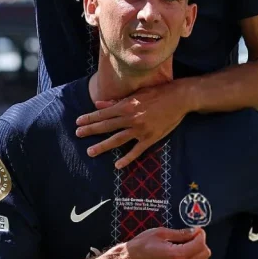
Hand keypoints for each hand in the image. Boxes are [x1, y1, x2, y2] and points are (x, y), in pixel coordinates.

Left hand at [76, 80, 191, 168]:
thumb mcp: (136, 94)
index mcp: (127, 105)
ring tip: (90, 151)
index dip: (90, 118)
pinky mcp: (150, 138)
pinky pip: (136, 151)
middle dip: (90, 130)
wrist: (179, 98)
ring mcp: (140, 130)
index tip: (78, 122)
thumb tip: (99, 104)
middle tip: (78, 135)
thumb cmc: (157, 93)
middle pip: (106, 126)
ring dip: (102, 146)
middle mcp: (131, 118)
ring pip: (117, 140)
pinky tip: (117, 165)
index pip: (103, 113)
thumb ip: (117, 101)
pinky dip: (127, 159)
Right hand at [123, 227, 210, 258]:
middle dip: (201, 242)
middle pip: (204, 254)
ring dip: (198, 249)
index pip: (200, 245)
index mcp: (177, 255)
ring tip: (186, 240)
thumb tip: (194, 230)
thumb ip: (180, 233)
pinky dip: (193, 255)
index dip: (200, 234)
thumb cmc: (143, 244)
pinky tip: (182, 248)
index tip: (195, 228)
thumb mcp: (161, 233)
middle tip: (191, 233)